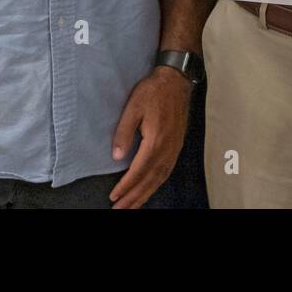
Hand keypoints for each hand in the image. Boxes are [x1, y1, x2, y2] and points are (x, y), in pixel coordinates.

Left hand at [109, 68, 192, 208]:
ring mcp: (174, 148)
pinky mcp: (177, 145)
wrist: (176, 81)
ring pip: (160, 178)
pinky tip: (150, 189)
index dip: (126, 186)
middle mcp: (167, 148)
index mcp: (156, 140)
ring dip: (146, 194)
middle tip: (120, 210)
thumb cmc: (152, 92)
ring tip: (133, 206)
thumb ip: (124, 132)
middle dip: (134, 196)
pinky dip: (157, 184)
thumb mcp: (133, 107)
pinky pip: (167, 171)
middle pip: (150, 179)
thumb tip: (116, 157)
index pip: (139, 170)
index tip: (113, 197)